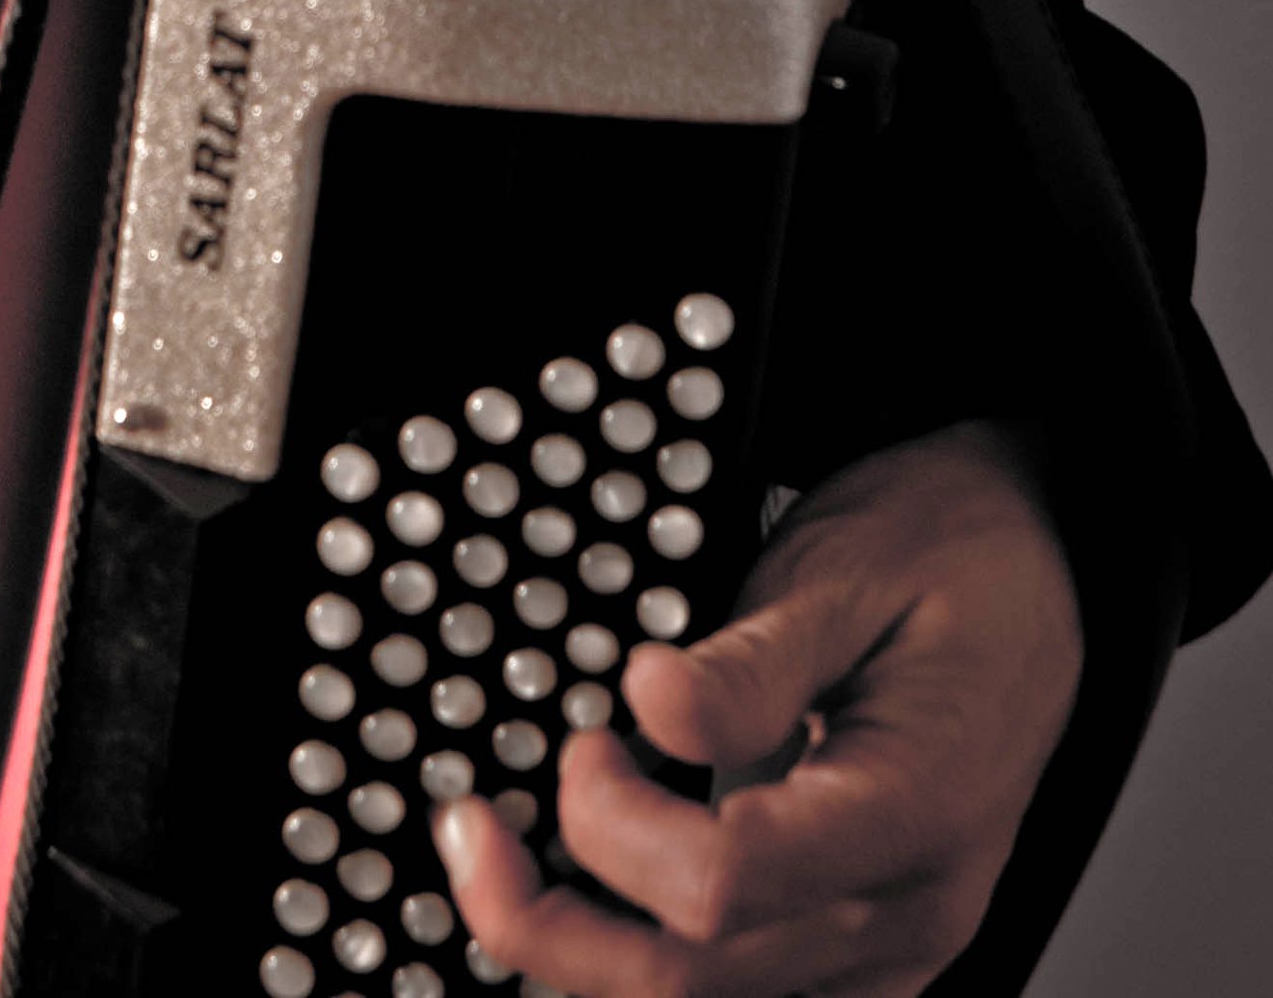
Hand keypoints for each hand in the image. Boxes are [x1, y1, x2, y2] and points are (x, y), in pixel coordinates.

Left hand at [433, 423, 1081, 995]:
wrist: (1041, 579)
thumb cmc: (949, 558)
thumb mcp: (848, 564)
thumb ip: (752, 659)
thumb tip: (647, 704)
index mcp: (913, 811)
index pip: (727, 886)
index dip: (615, 823)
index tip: (582, 735)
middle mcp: (908, 911)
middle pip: (696, 983)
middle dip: (550, 923)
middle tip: (472, 830)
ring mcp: (890, 948)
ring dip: (586, 958)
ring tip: (505, 870)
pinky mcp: (864, 951)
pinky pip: (747, 997)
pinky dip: (651, 962)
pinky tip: (595, 897)